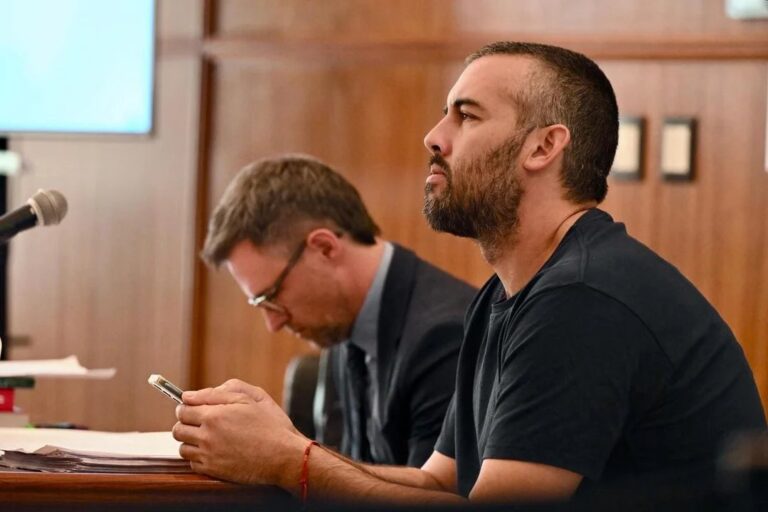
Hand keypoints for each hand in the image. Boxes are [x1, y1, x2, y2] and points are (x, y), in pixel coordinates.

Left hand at [172, 379, 306, 486]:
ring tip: (207, 437)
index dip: (186, 407)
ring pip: (183, 448)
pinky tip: (213, 451)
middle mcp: (207, 436)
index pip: (182, 410)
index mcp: (214, 415)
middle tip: (199, 422)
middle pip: (178, 429)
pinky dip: (198, 457)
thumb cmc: (271, 425)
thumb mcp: (250, 398)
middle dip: (186, 423)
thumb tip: (190, 395)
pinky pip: (192, 464)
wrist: (284, 456)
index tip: (192, 408)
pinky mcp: (213, 471)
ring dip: (190, 441)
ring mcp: (209, 455)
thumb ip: (218, 393)